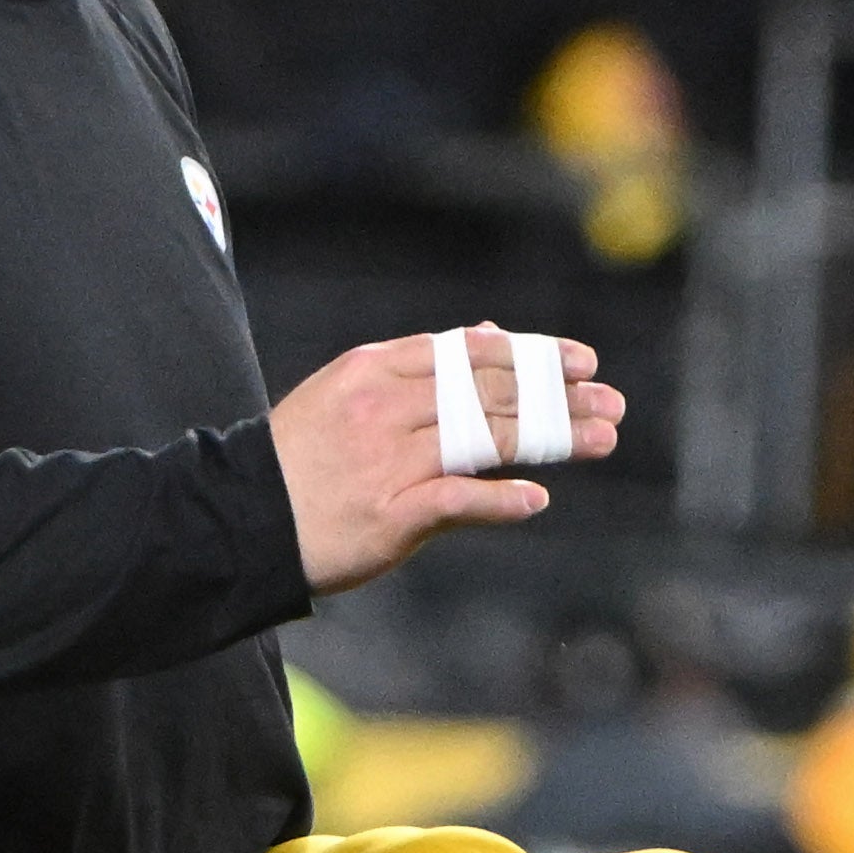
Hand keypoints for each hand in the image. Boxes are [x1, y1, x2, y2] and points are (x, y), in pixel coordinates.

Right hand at [275, 321, 605, 595]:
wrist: (242, 518)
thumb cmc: (304, 459)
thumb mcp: (353, 392)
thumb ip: (424, 370)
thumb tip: (490, 334)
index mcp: (376, 370)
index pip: (471, 354)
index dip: (534, 357)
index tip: (582, 362)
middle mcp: (386, 408)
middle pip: (491, 394)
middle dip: (559, 398)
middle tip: (611, 402)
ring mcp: (388, 460)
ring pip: (486, 440)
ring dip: (552, 441)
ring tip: (602, 439)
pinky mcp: (389, 513)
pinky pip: (458, 500)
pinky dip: (499, 501)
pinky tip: (535, 500)